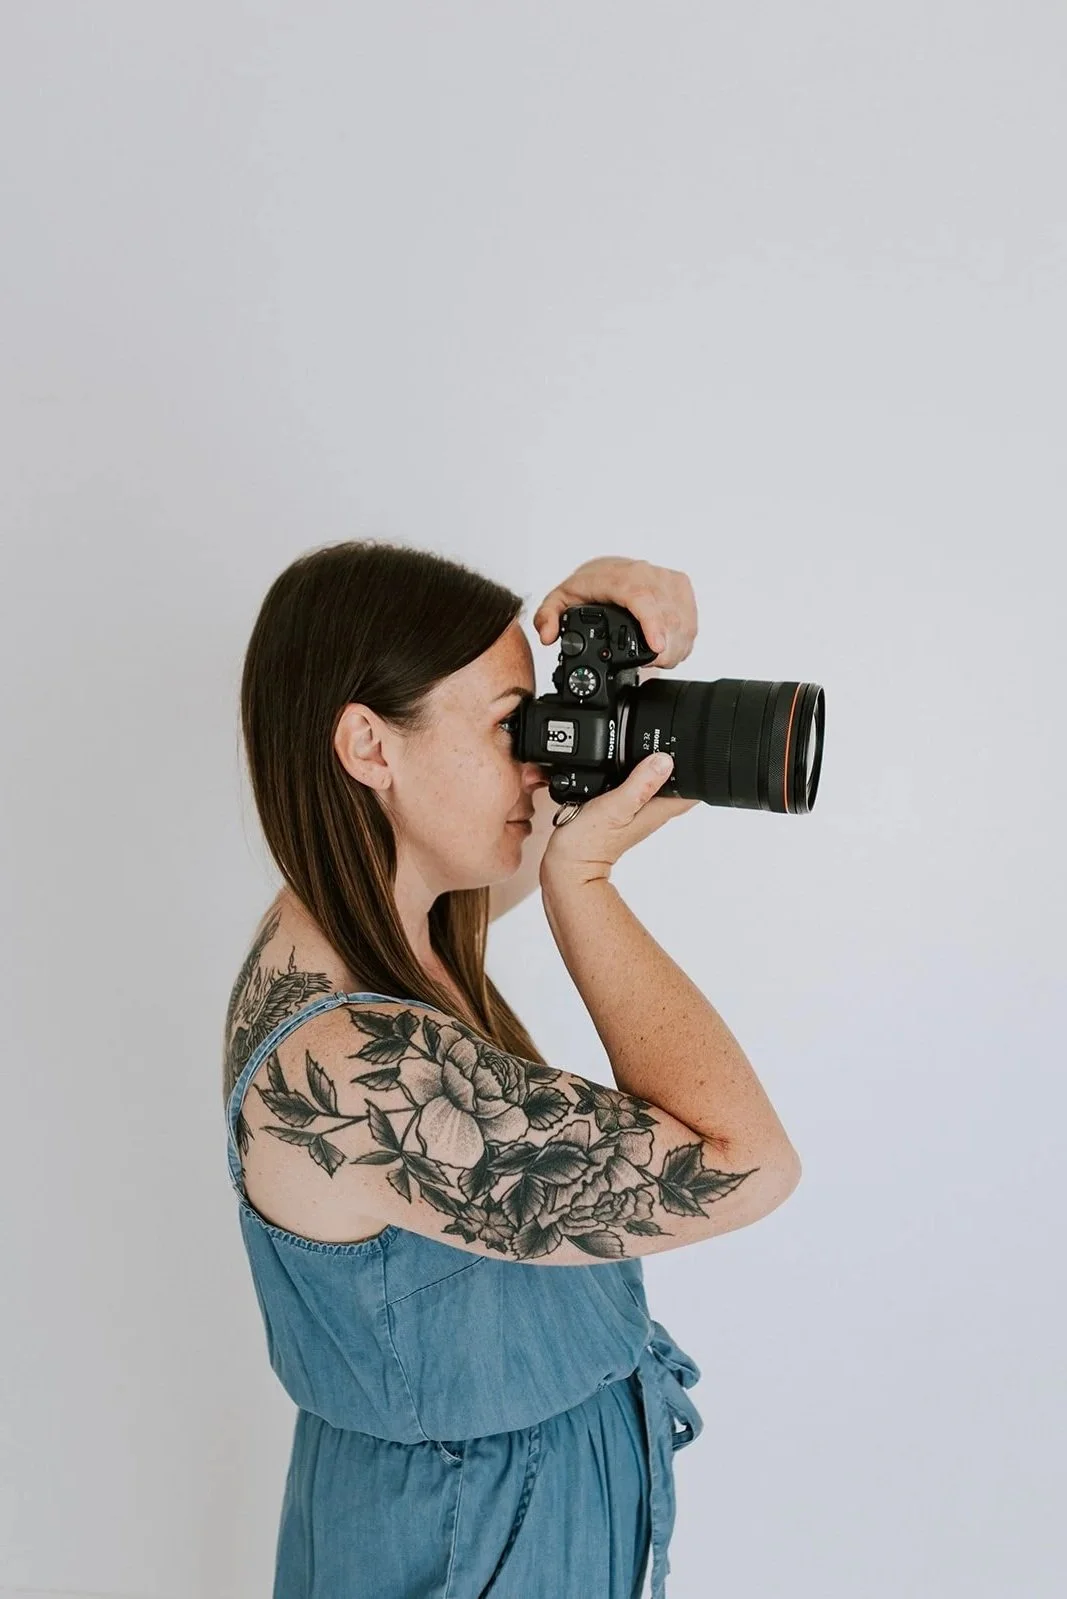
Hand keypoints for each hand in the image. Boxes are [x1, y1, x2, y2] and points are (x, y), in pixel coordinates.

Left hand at [532, 556, 696, 667]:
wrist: (608, 567)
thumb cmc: (589, 585)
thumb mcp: (560, 599)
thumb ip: (548, 617)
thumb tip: (548, 635)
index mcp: (619, 577)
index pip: (642, 598)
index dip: (652, 625)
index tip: (657, 647)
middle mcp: (647, 575)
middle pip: (669, 617)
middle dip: (664, 650)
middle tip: (649, 665)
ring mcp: (666, 580)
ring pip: (684, 619)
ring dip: (676, 647)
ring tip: (659, 660)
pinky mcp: (680, 585)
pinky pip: (691, 615)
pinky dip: (684, 637)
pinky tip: (670, 647)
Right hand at [540, 752, 699, 885]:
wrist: (568, 863)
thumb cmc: (589, 843)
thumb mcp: (615, 807)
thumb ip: (639, 785)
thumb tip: (664, 761)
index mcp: (656, 809)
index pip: (691, 789)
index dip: (696, 766)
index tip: (693, 748)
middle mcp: (651, 810)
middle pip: (677, 783)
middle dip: (679, 762)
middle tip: (673, 741)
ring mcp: (637, 811)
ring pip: (657, 784)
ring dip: (657, 767)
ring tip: (652, 746)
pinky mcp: (621, 810)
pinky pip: (636, 788)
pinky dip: (634, 774)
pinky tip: (625, 765)